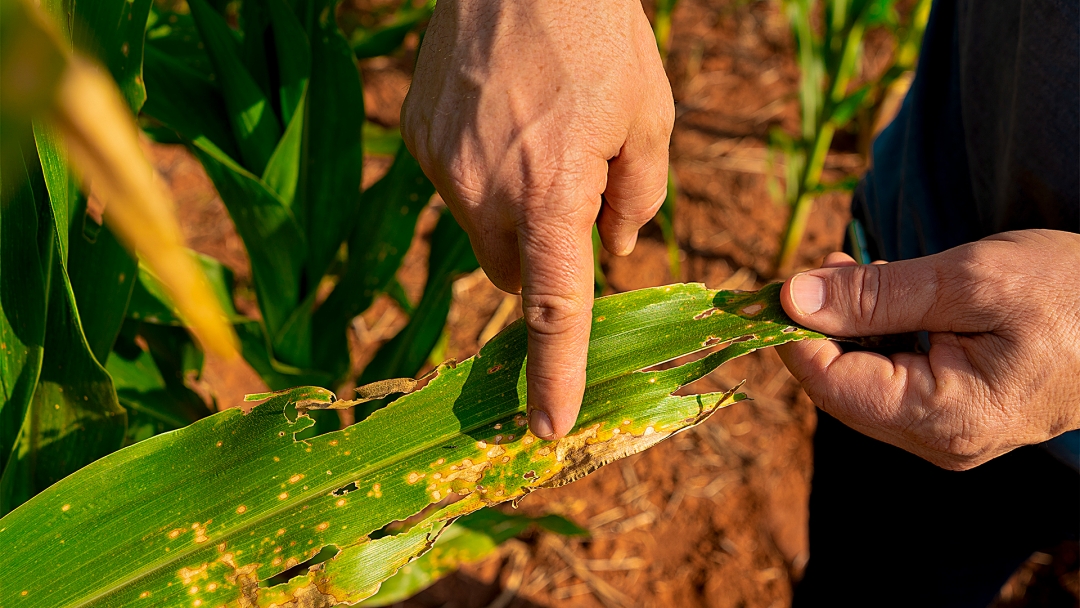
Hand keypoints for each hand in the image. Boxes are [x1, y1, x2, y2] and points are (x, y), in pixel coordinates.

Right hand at [402, 0, 673, 438]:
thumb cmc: (600, 33)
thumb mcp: (651, 117)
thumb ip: (639, 198)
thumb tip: (614, 247)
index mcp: (550, 194)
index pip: (554, 309)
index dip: (555, 373)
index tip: (547, 426)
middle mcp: (482, 191)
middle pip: (513, 275)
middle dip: (544, 260)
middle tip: (573, 196)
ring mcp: (439, 165)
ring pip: (480, 230)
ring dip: (511, 212)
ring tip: (538, 136)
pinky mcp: (415, 138)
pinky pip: (452, 185)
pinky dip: (481, 175)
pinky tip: (503, 118)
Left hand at [776, 229, 1079, 469]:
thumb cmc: (1069, 292)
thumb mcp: (969, 280)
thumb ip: (876, 295)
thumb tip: (792, 299)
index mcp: (943, 419)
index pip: (830, 386)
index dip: (793, 336)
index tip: (776, 284)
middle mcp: (939, 442)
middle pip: (840, 390)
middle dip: (818, 329)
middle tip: (820, 268)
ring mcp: (947, 434)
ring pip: (862, 384)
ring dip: (845, 329)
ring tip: (851, 272)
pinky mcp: (955, 415)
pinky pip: (891, 381)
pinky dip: (875, 338)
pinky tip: (881, 298)